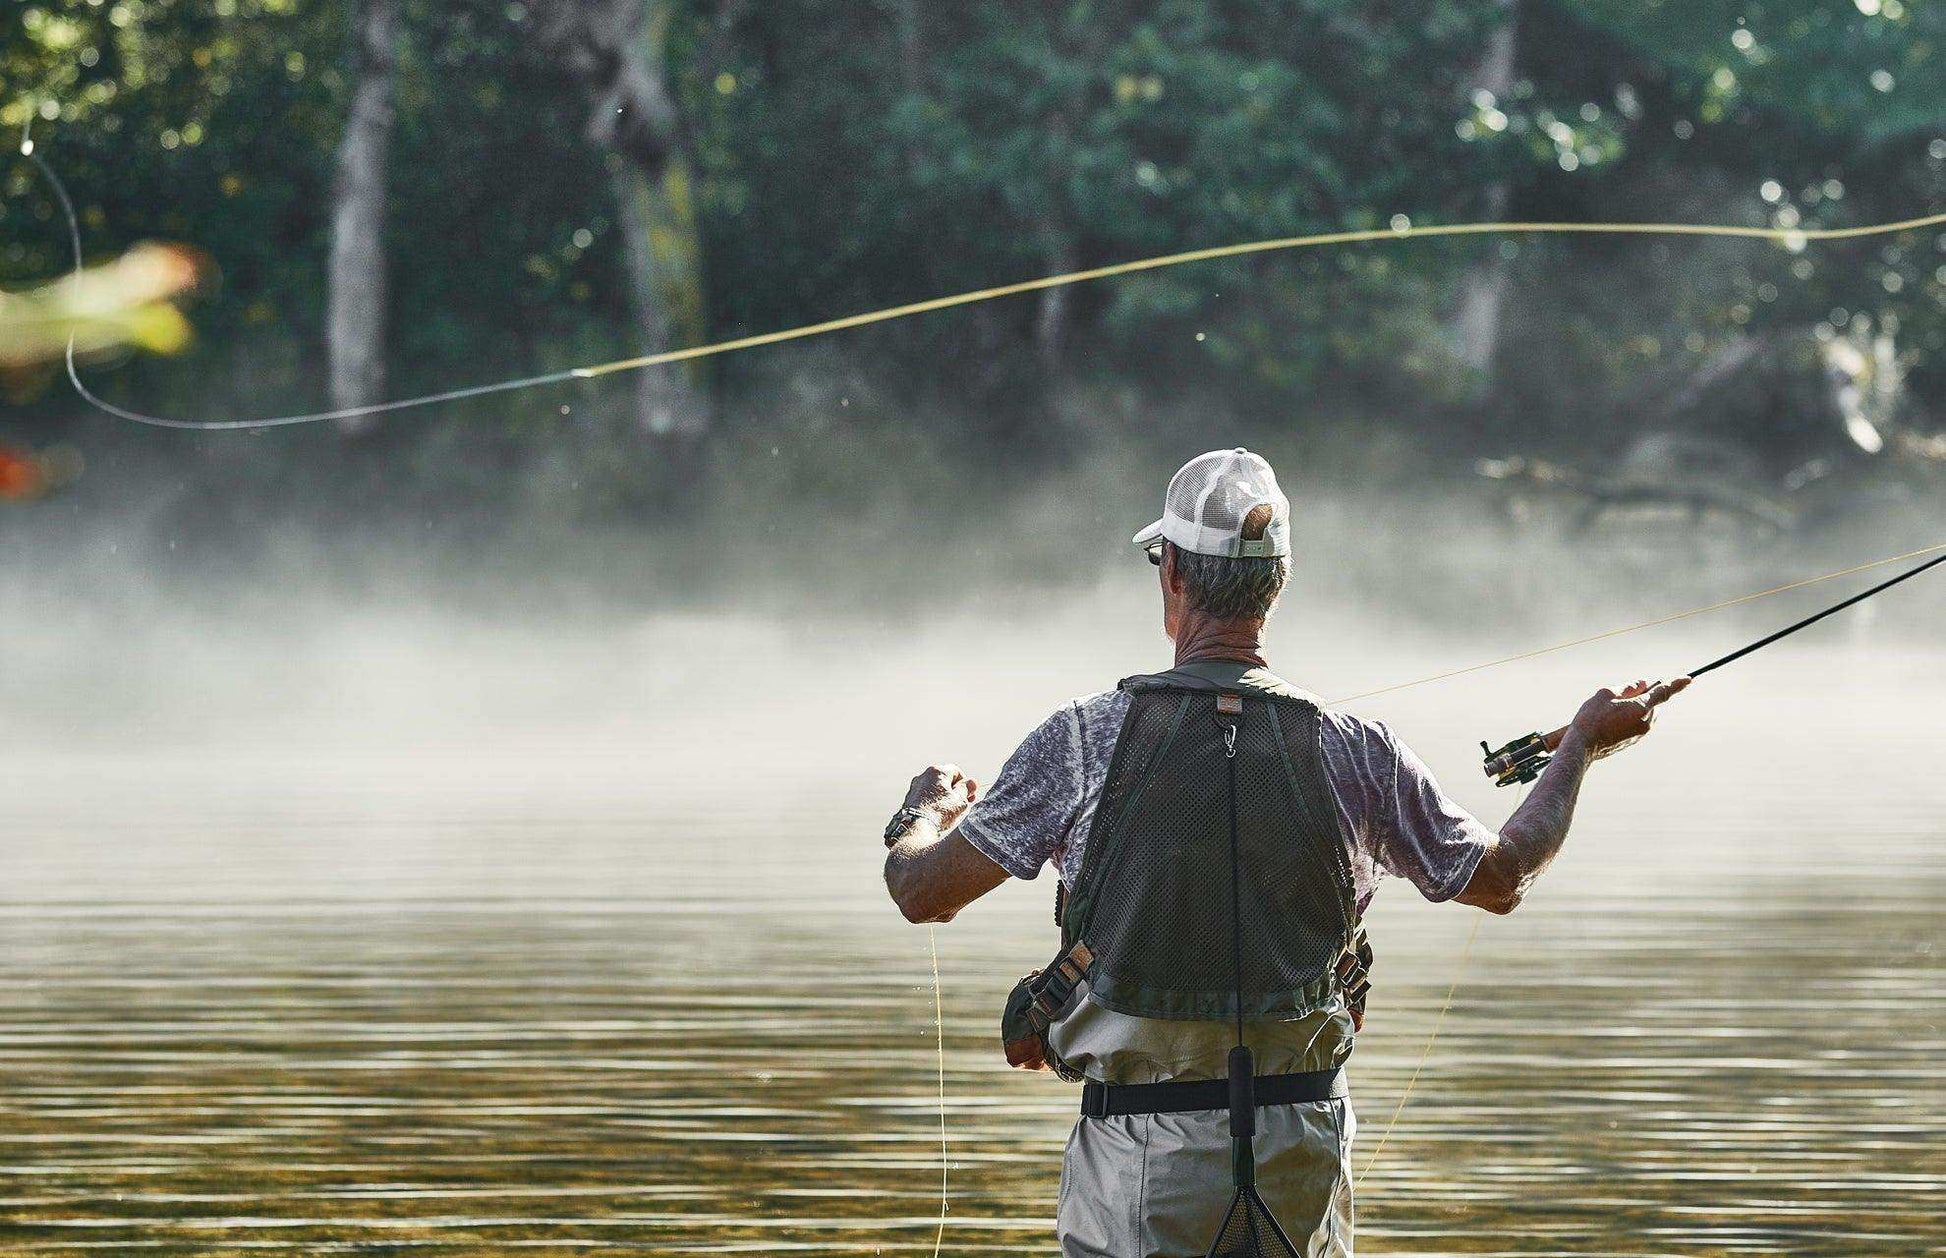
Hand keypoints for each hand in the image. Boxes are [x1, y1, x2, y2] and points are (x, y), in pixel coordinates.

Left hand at [903, 763, 980, 830]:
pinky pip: (925, 798)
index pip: (956, 771)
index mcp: (937, 772)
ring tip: (949, 812)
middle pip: (944, 780)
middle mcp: (923, 776)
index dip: (965, 783)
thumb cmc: (938, 813)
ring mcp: (914, 788)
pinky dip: (933, 804)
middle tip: (961, 804)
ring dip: (943, 798)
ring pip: (934, 789)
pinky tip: (937, 815)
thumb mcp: (960, 800)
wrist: (916, 828)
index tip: (969, 795)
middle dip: (954, 791)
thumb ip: (967, 788)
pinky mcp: (909, 799)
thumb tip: (971, 783)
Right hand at [1568, 677, 1690, 758]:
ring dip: (1639, 706)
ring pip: (1648, 714)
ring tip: (1615, 706)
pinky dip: (1633, 717)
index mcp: (1640, 708)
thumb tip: (1642, 684)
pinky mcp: (1633, 741)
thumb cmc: (1591, 718)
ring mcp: (1640, 733)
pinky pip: (1640, 724)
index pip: (1664, 692)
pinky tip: (1613, 718)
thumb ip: (1627, 687)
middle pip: (1654, 703)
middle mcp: (1645, 722)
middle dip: (1647, 695)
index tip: (1688, 679)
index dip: (1676, 684)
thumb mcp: (1606, 694)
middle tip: (1629, 690)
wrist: (1582, 747)